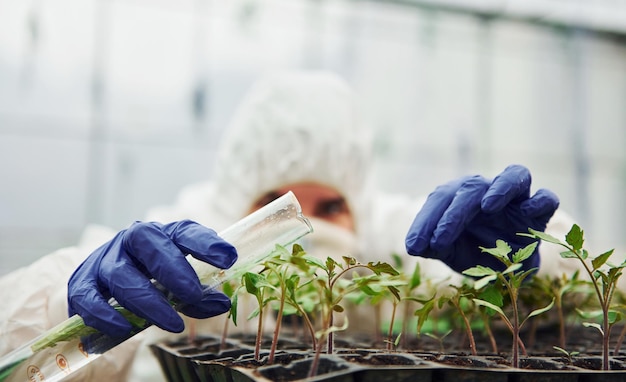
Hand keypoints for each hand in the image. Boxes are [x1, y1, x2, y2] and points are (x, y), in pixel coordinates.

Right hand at [68, 220, 236, 336]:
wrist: (101, 284)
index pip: (184, 231)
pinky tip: (126, 329)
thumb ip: (198, 296)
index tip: (228, 258)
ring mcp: (104, 260)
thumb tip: (221, 304)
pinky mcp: (82, 284)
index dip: (205, 243)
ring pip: (122, 275)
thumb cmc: (148, 278)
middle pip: (148, 242)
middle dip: (173, 269)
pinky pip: (89, 298)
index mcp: (162, 235)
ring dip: (149, 301)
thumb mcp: (177, 284)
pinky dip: (107, 315)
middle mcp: (131, 241)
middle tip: (194, 294)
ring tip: (173, 324)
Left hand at [405, 165, 558, 273]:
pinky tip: (525, 212)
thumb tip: (415, 246)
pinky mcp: (540, 214)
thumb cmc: (471, 252)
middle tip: (438, 241)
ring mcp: (516, 199)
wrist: (502, 270)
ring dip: (501, 187)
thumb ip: (432, 245)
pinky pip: (547, 198)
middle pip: (472, 187)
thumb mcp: (448, 250)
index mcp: (461, 196)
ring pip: (516, 174)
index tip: (414, 246)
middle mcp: (487, 191)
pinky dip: (539, 201)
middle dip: (452, 214)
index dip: (426, 220)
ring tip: (487, 206)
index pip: (442, 197)